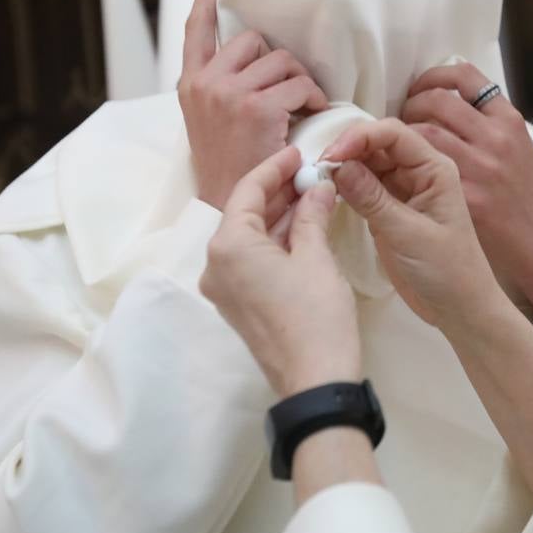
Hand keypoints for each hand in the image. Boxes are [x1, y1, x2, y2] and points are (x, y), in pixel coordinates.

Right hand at [179, 0, 328, 210]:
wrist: (230, 205)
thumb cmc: (232, 166)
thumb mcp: (213, 119)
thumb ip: (226, 85)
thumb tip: (260, 56)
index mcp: (191, 82)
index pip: (197, 25)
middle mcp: (204, 82)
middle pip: (255, 41)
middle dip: (278, 63)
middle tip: (285, 95)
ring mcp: (228, 93)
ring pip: (282, 61)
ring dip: (299, 83)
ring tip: (298, 110)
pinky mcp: (255, 107)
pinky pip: (297, 85)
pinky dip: (311, 98)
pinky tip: (308, 117)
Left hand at [199, 147, 359, 397]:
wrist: (315, 380)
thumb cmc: (316, 316)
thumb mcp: (316, 257)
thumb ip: (311, 215)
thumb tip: (317, 187)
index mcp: (228, 247)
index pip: (247, 191)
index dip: (274, 168)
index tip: (298, 152)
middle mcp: (215, 265)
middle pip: (244, 213)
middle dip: (278, 192)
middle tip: (310, 173)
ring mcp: (224, 288)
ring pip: (249, 237)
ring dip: (279, 216)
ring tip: (312, 194)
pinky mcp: (238, 304)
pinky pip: (252, 260)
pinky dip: (275, 241)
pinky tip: (303, 227)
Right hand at [322, 118, 512, 336]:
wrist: (459, 307)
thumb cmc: (445, 270)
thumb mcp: (406, 233)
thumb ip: (372, 198)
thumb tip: (338, 165)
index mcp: (434, 168)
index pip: (393, 134)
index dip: (359, 137)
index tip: (330, 156)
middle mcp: (419, 172)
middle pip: (377, 144)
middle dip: (347, 149)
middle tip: (317, 169)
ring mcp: (403, 190)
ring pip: (368, 163)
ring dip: (344, 166)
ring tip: (317, 179)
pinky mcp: (389, 209)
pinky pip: (364, 186)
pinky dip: (346, 185)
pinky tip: (328, 191)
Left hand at [401, 64, 532, 324]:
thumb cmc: (526, 197)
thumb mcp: (519, 147)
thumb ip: (488, 123)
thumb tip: (450, 99)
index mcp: (508, 121)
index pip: (464, 77)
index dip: (433, 77)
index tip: (419, 88)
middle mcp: (495, 138)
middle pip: (436, 100)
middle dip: (411, 104)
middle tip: (402, 119)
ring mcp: (479, 167)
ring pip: (424, 131)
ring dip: (403, 133)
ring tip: (398, 144)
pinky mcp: (464, 196)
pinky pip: (421, 168)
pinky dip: (402, 163)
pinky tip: (398, 169)